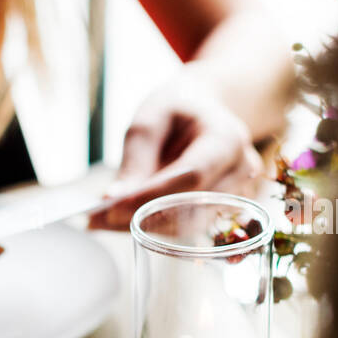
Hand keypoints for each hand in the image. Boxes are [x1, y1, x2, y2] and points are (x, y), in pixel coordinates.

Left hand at [90, 72, 263, 230]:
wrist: (203, 111)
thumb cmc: (176, 110)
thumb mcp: (150, 120)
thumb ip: (135, 159)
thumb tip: (114, 200)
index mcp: (227, 138)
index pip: (191, 176)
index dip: (151, 196)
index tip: (110, 208)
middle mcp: (241, 170)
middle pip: (191, 208)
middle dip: (141, 217)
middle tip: (96, 219)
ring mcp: (237, 194)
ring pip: (188, 225)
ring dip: (142, 227)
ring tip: (102, 220)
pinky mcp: (223, 211)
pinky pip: (185, 227)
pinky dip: (151, 227)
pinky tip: (122, 219)